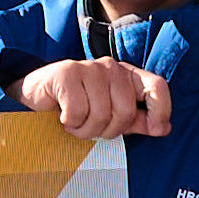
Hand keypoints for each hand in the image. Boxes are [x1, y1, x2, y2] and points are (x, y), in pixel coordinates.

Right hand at [18, 58, 176, 142]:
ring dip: (85, 130)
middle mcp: (110, 67)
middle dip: (108, 130)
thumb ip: (136, 121)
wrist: (35, 99)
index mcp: (126, 76)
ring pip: (101, 114)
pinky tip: (62, 116)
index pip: (157, 86)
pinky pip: (78, 111)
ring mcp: (88, 67)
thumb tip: (163, 127)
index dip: (161, 109)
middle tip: (90, 128)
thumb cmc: (75, 107)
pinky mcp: (66, 72)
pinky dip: (69, 122)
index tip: (155, 129)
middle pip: (126, 111)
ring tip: (74, 123)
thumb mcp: (110, 116)